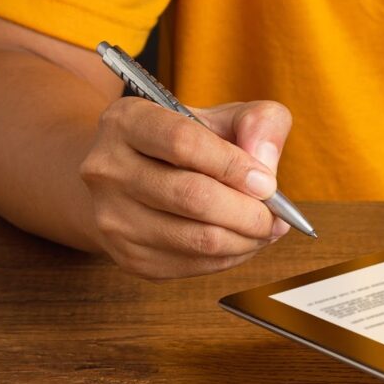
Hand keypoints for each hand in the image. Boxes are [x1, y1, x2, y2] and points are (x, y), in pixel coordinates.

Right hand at [79, 98, 292, 278]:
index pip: (183, 143)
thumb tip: (266, 164)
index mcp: (127, 121)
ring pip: (198, 239)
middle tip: (276, 216)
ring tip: (266, 229)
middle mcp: (107, 169)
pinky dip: (231, 257)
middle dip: (248, 212)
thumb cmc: (188, 147)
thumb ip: (257, 122)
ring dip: (246, 239)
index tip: (267, 183)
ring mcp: (112, 218)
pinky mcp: (128, 257)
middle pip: (193, 197)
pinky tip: (241, 241)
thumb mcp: (222, 118)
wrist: (134, 180)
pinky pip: (194, 265)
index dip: (234, 166)